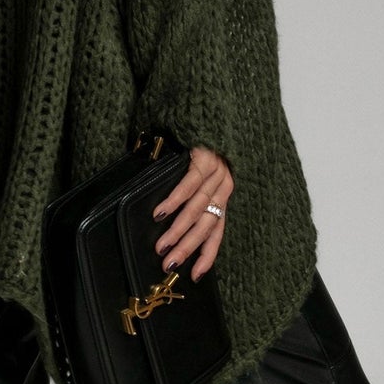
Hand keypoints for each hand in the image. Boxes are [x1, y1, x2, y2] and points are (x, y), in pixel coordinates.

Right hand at [151, 144, 232, 282]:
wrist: (203, 108)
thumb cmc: (195, 144)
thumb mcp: (198, 176)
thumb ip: (190, 198)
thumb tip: (167, 226)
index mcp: (223, 194)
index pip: (218, 231)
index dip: (207, 254)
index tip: (194, 274)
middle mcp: (224, 184)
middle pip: (207, 223)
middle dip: (187, 246)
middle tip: (169, 263)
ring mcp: (216, 170)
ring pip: (198, 207)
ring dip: (178, 229)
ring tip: (161, 245)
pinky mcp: (204, 155)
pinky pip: (189, 183)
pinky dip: (174, 200)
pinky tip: (160, 213)